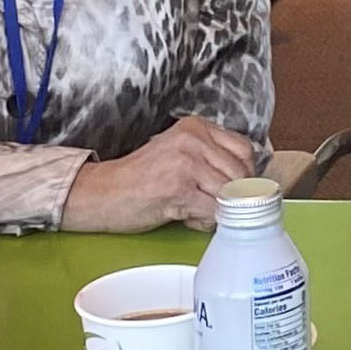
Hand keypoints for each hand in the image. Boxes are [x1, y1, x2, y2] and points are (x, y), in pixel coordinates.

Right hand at [60, 114, 261, 230]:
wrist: (102, 193)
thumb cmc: (140, 178)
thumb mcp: (179, 153)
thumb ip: (210, 157)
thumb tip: (248, 181)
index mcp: (196, 127)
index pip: (245, 150)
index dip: (244, 175)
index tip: (233, 190)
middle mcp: (193, 139)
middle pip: (241, 173)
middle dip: (232, 197)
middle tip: (209, 205)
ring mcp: (186, 163)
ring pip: (229, 194)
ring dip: (217, 210)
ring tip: (195, 211)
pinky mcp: (178, 189)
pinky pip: (213, 211)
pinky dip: (205, 222)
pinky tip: (187, 218)